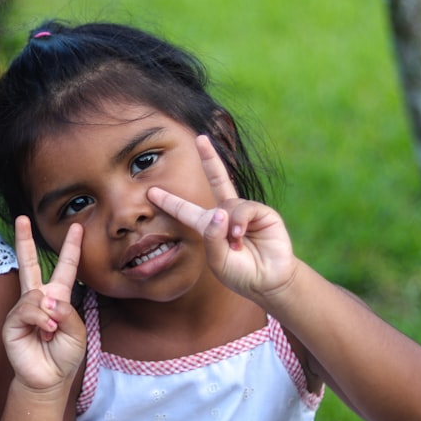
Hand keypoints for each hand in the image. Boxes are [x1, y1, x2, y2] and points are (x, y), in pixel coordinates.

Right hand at [3, 216, 85, 390]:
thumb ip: (67, 311)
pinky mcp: (12, 322)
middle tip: (21, 218)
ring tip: (51, 331)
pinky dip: (39, 320)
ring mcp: (23, 309)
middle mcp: (38, 299)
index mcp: (58, 297)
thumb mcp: (77, 331)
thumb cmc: (64, 356)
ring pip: (35, 295)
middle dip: (24, 240)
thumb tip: (45, 297)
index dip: (71, 248)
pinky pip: (27, 310)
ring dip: (49, 314)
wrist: (48, 379)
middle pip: (30, 264)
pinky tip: (44, 331)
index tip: (77, 228)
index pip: (66, 268)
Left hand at [147, 135, 297, 300]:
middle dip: (210, 158)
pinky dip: (239, 221)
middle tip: (201, 138)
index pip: (185, 211)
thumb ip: (212, 238)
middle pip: (216, 179)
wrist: (268, 282)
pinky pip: (245, 209)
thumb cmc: (239, 273)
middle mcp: (226, 213)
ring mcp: (244, 212)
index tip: (151, 191)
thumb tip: (220, 212)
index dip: (170, 201)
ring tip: (235, 243)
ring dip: (228, 225)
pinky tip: (240, 235)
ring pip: (229, 204)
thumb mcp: (218, 260)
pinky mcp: (263, 213)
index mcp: (208, 226)